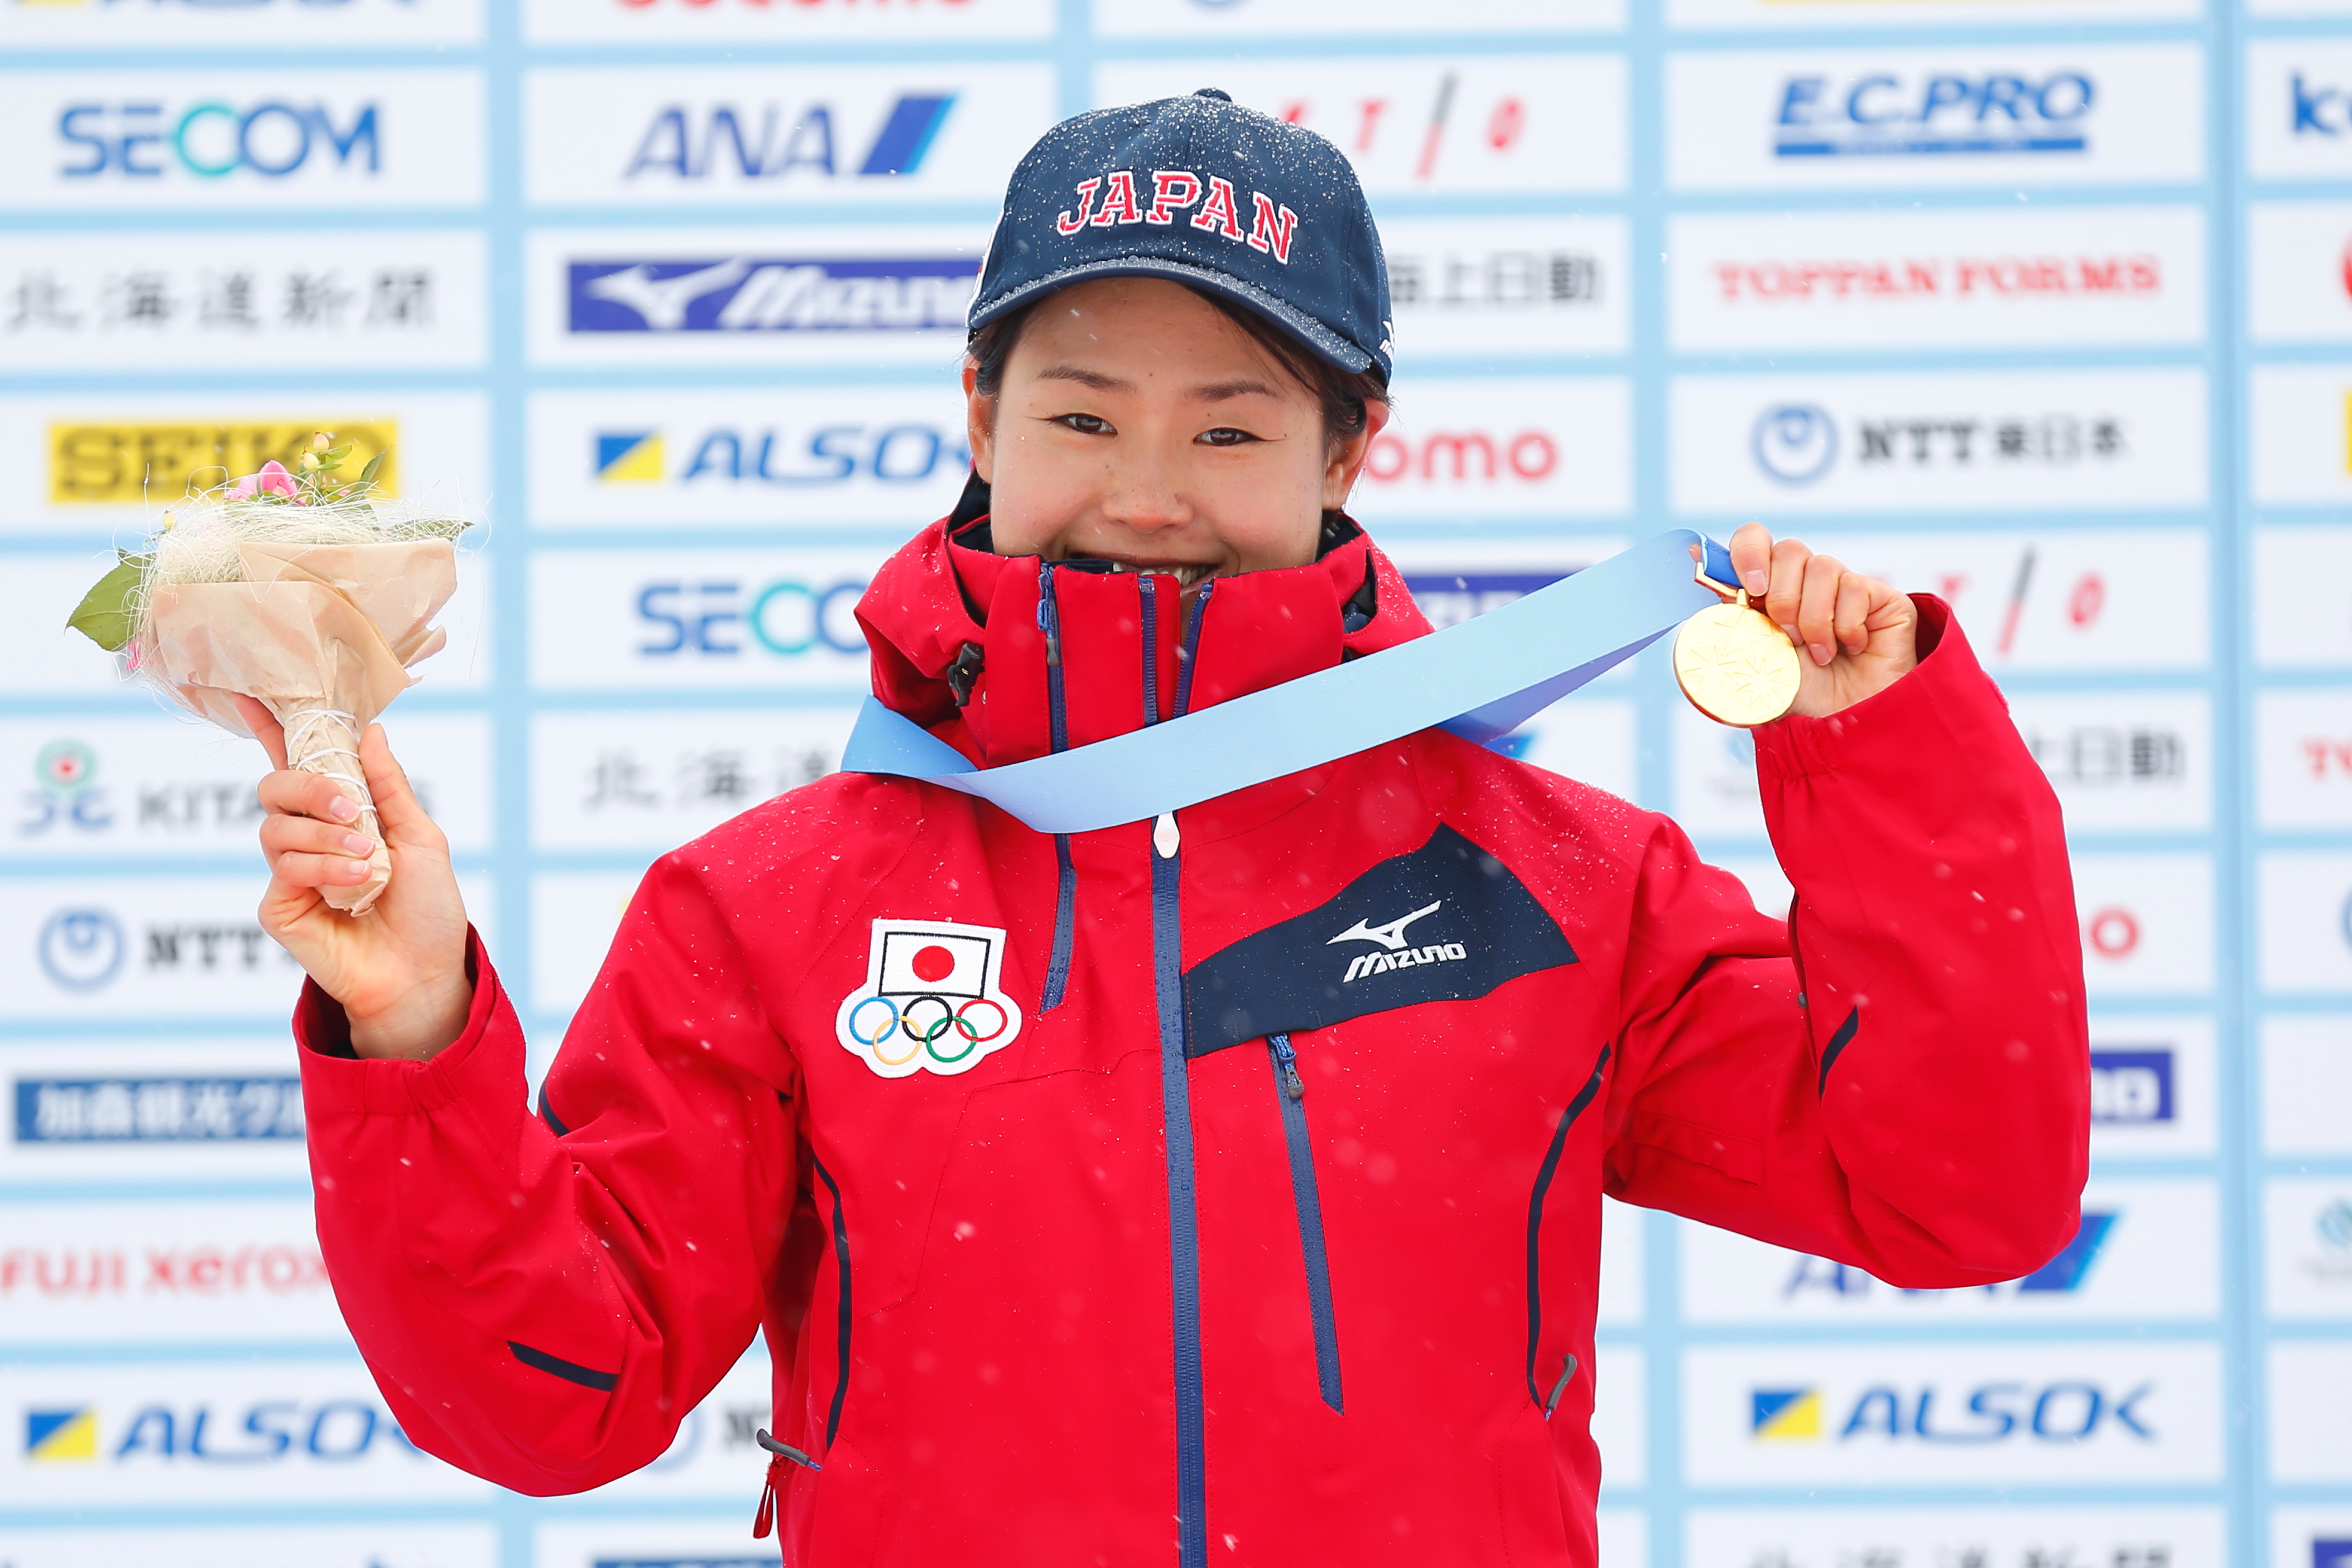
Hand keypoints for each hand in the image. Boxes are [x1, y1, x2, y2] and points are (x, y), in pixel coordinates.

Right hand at [240, 695, 472, 1060]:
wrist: (423, 971)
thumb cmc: (427, 908)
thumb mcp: (421, 837)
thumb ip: (389, 787)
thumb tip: (371, 731)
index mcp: (342, 813)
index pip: (298, 762)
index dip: (272, 728)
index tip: (250, 693)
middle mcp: (309, 837)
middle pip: (275, 786)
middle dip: (310, 789)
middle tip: (350, 809)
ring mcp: (289, 871)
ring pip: (276, 828)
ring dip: (326, 838)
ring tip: (366, 861)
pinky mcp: (279, 906)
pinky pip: (284, 868)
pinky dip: (323, 869)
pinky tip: (355, 884)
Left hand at [1726, 522, 1918, 717]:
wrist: (1844, 725)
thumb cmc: (1798, 696)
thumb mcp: (1751, 660)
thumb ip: (1726, 616)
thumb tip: (1689, 557)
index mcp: (1769, 591)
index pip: (1755, 540)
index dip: (1749, 552)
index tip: (1750, 589)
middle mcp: (1805, 582)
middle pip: (1789, 549)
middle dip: (1781, 598)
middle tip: (1786, 637)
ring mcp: (1844, 587)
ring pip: (1823, 566)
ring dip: (1813, 617)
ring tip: (1818, 654)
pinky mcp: (1879, 597)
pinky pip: (1856, 586)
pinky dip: (1847, 624)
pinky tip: (1850, 649)